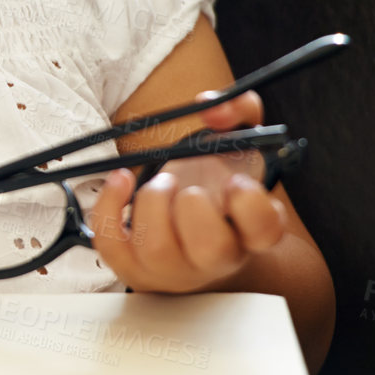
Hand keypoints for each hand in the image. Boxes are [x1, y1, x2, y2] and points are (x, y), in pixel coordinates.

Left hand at [88, 88, 287, 292]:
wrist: (190, 236)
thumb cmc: (216, 186)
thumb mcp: (237, 144)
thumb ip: (239, 111)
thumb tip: (213, 105)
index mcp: (250, 230)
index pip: (265, 231)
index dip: (251, 204)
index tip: (234, 180)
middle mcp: (216, 258)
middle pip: (211, 248)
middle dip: (193, 206)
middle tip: (185, 185)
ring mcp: (172, 268)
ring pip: (157, 248)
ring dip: (152, 203)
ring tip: (161, 184)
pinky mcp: (133, 267)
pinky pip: (111, 244)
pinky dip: (109, 205)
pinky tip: (122, 180)